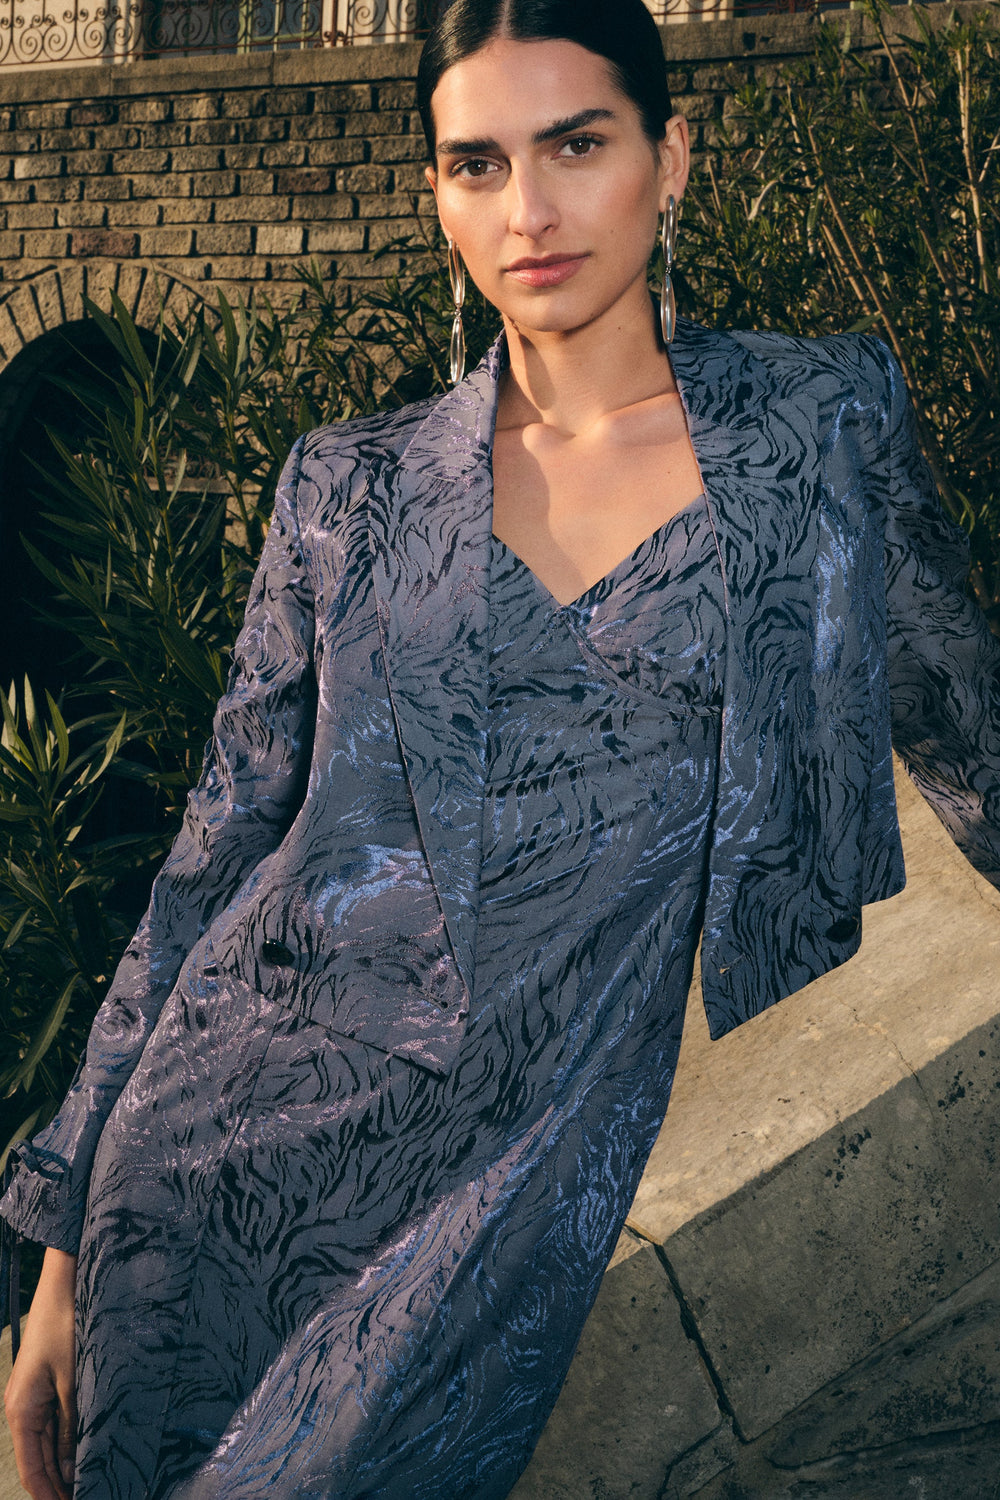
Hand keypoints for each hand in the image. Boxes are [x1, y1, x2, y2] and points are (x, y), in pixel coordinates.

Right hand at [4, 1247, 77, 1498]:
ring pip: (50, 1444)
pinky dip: (71, 1441)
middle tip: (91, 1495)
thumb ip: (73, 1426)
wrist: (65, 1286)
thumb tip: (75, 1466)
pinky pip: (58, 1423)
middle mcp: (23, 1409)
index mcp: (21, 1412)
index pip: (32, 1469)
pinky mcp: (50, 1385)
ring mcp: (36, 1397)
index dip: (48, 1494)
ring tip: (93, 1482)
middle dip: (60, 1484)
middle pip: (40, 1460)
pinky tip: (89, 1452)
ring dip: (67, 1464)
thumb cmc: (66, 1330)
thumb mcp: (73, 1382)